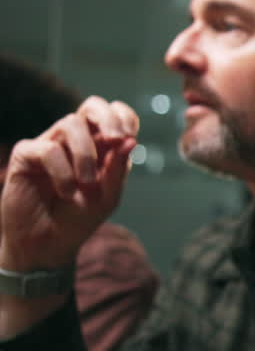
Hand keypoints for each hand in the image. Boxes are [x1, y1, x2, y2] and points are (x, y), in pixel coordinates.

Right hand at [0, 97, 136, 272]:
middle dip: (107, 118)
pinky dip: (62, 171)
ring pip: (71, 123)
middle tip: (115, 139)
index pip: (115, 114)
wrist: (47, 245)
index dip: (124, 118)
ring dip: (86, 154)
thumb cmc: (79, 219)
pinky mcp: (26, 155)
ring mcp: (50, 144)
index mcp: (101, 147)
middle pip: (92, 106)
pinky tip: (65, 192)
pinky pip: (47, 149)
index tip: (127, 139)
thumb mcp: (107, 197)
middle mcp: (76, 141)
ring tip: (86, 184)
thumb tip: (131, 140)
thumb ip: (117, 169)